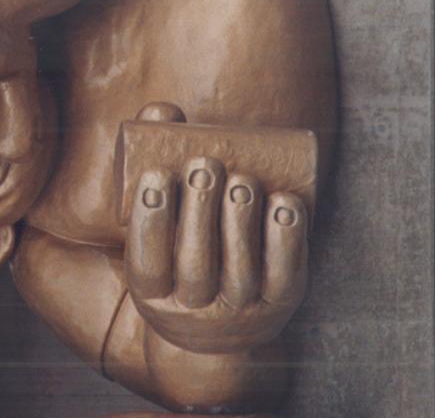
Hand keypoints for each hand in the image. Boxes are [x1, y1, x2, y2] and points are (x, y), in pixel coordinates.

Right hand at [126, 154, 310, 354]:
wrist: (215, 323)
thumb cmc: (176, 246)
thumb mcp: (155, 219)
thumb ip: (152, 161)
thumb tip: (164, 112)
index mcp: (151, 293)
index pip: (147, 262)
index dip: (149, 220)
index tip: (156, 176)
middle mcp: (193, 309)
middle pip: (195, 267)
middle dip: (199, 213)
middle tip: (205, 165)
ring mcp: (237, 311)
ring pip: (240, 273)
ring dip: (241, 223)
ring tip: (242, 180)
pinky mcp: (278, 305)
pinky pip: (284, 277)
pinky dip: (287, 240)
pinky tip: (285, 204)